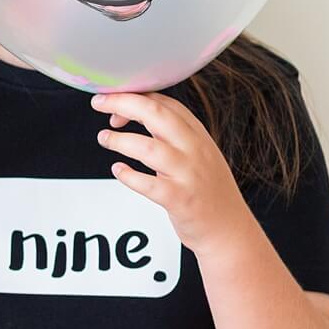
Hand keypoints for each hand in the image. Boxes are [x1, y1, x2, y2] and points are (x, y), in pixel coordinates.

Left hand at [93, 93, 255, 258]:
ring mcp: (188, 175)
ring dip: (120, 140)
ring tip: (104, 138)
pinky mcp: (180, 199)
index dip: (137, 97)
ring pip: (149, 147)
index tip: (116, 102)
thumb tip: (135, 113)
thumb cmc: (208, 192)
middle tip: (99, 103)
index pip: (166, 103)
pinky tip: (118, 170)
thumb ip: (171, 135)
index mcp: (198, 136)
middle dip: (123, 103)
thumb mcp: (197, 154)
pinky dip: (129, 175)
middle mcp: (195, 150)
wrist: (230, 230)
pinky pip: (149, 184)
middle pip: (156, 114)